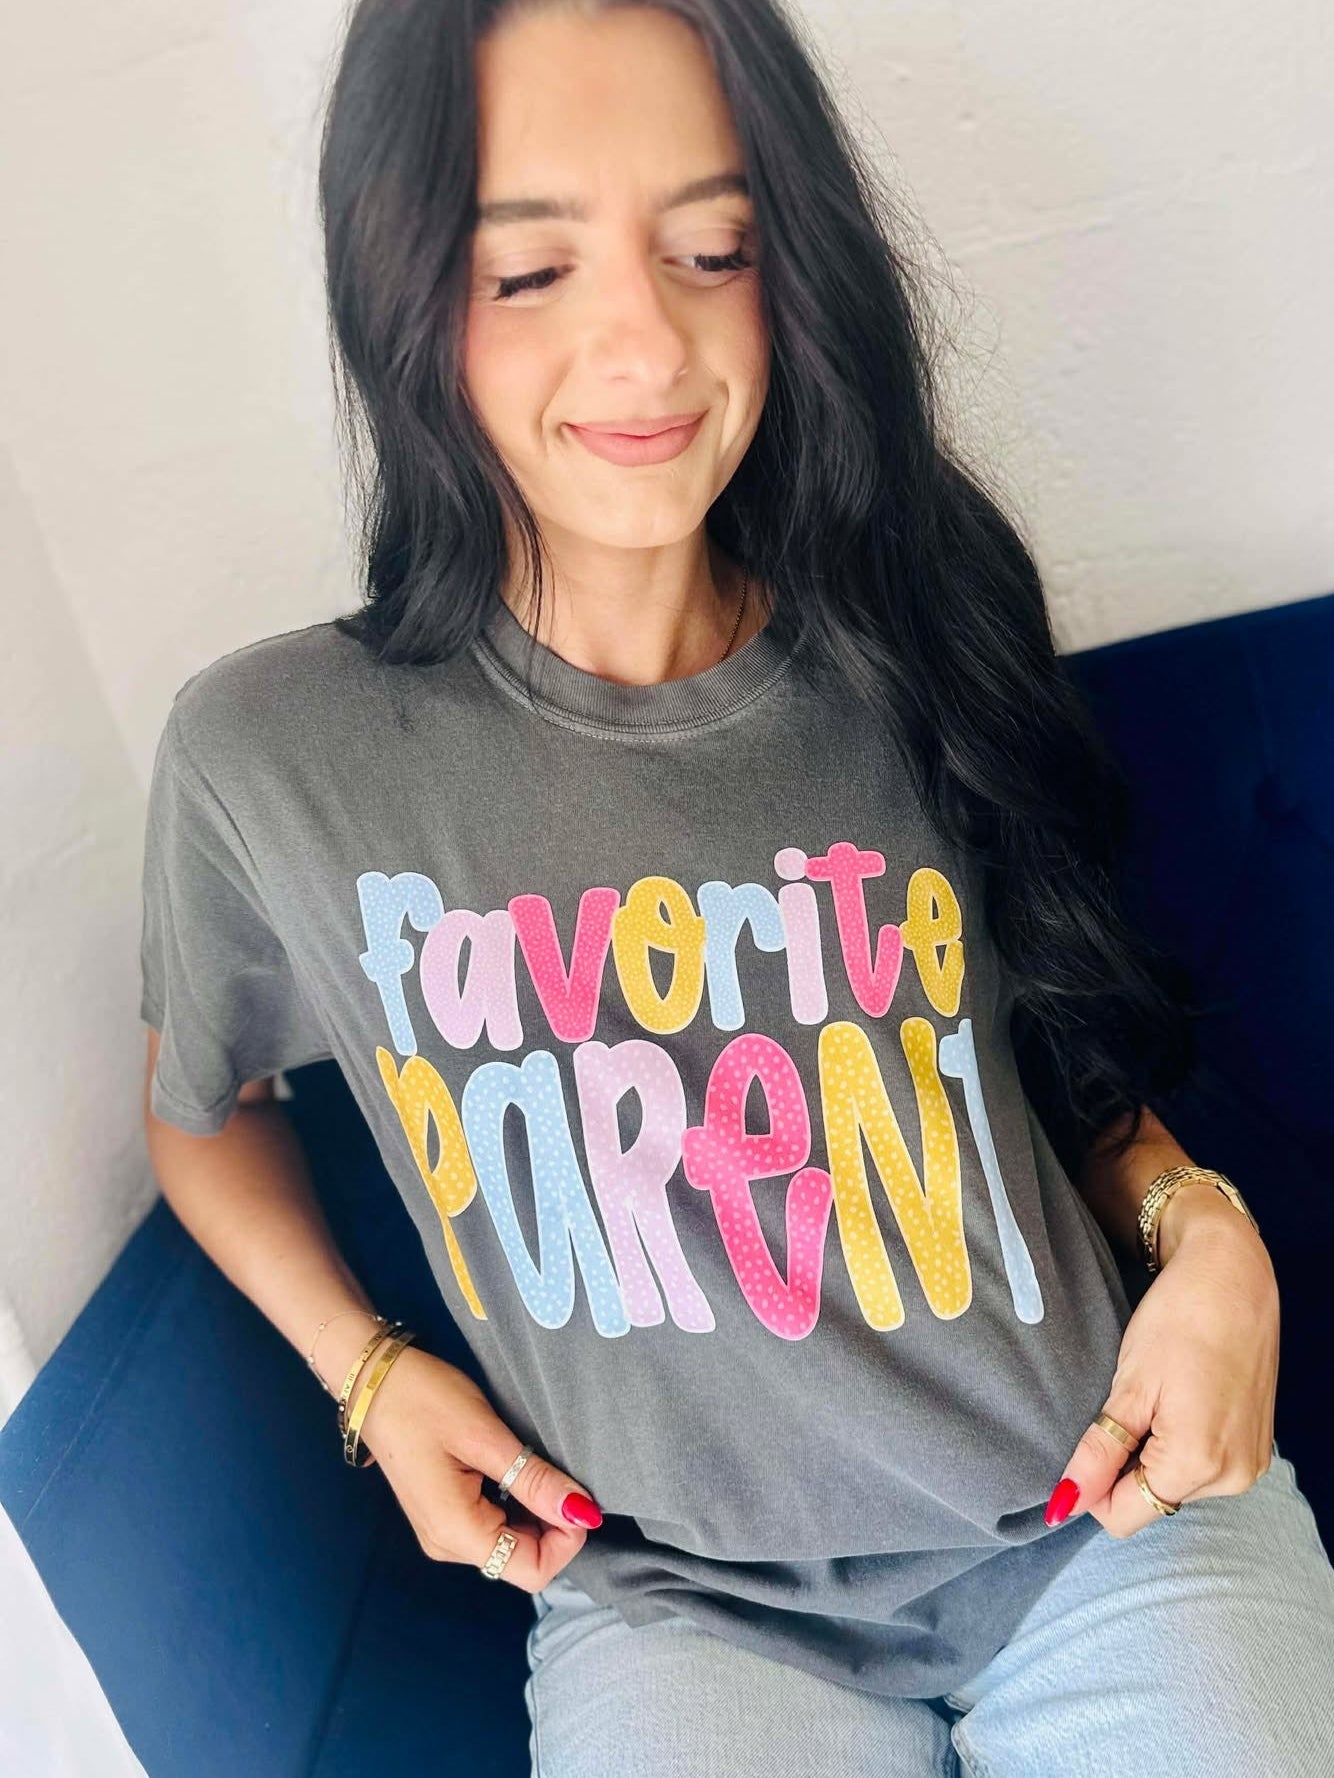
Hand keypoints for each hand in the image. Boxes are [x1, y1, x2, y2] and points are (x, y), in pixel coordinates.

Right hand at [352, 1342, 603, 1589]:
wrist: (371, 1380)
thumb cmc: (424, 1400)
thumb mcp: (486, 1437)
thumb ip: (535, 1481)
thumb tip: (584, 1514)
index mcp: (456, 1533)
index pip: (532, 1571)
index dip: (566, 1541)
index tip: (578, 1496)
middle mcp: (447, 1545)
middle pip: (522, 1559)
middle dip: (553, 1525)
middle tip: (560, 1473)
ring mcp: (442, 1531)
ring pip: (509, 1542)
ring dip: (535, 1512)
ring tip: (537, 1465)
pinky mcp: (441, 1512)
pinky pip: (491, 1524)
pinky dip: (515, 1503)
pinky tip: (516, 1469)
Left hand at [1046, 1187, 1279, 1535]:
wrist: (1233, 1275)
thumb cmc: (1178, 1319)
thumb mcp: (1129, 1386)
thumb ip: (1099, 1453)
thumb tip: (1065, 1504)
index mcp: (1199, 1463)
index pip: (1125, 1515)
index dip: (1092, 1487)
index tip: (1085, 1442)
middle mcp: (1233, 1477)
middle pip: (1152, 1501)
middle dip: (1125, 1467)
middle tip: (1125, 1405)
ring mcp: (1251, 1463)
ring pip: (1177, 1485)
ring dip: (1153, 1455)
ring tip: (1155, 1397)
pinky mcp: (1258, 1446)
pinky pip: (1204, 1467)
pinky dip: (1180, 1445)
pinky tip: (1178, 1399)